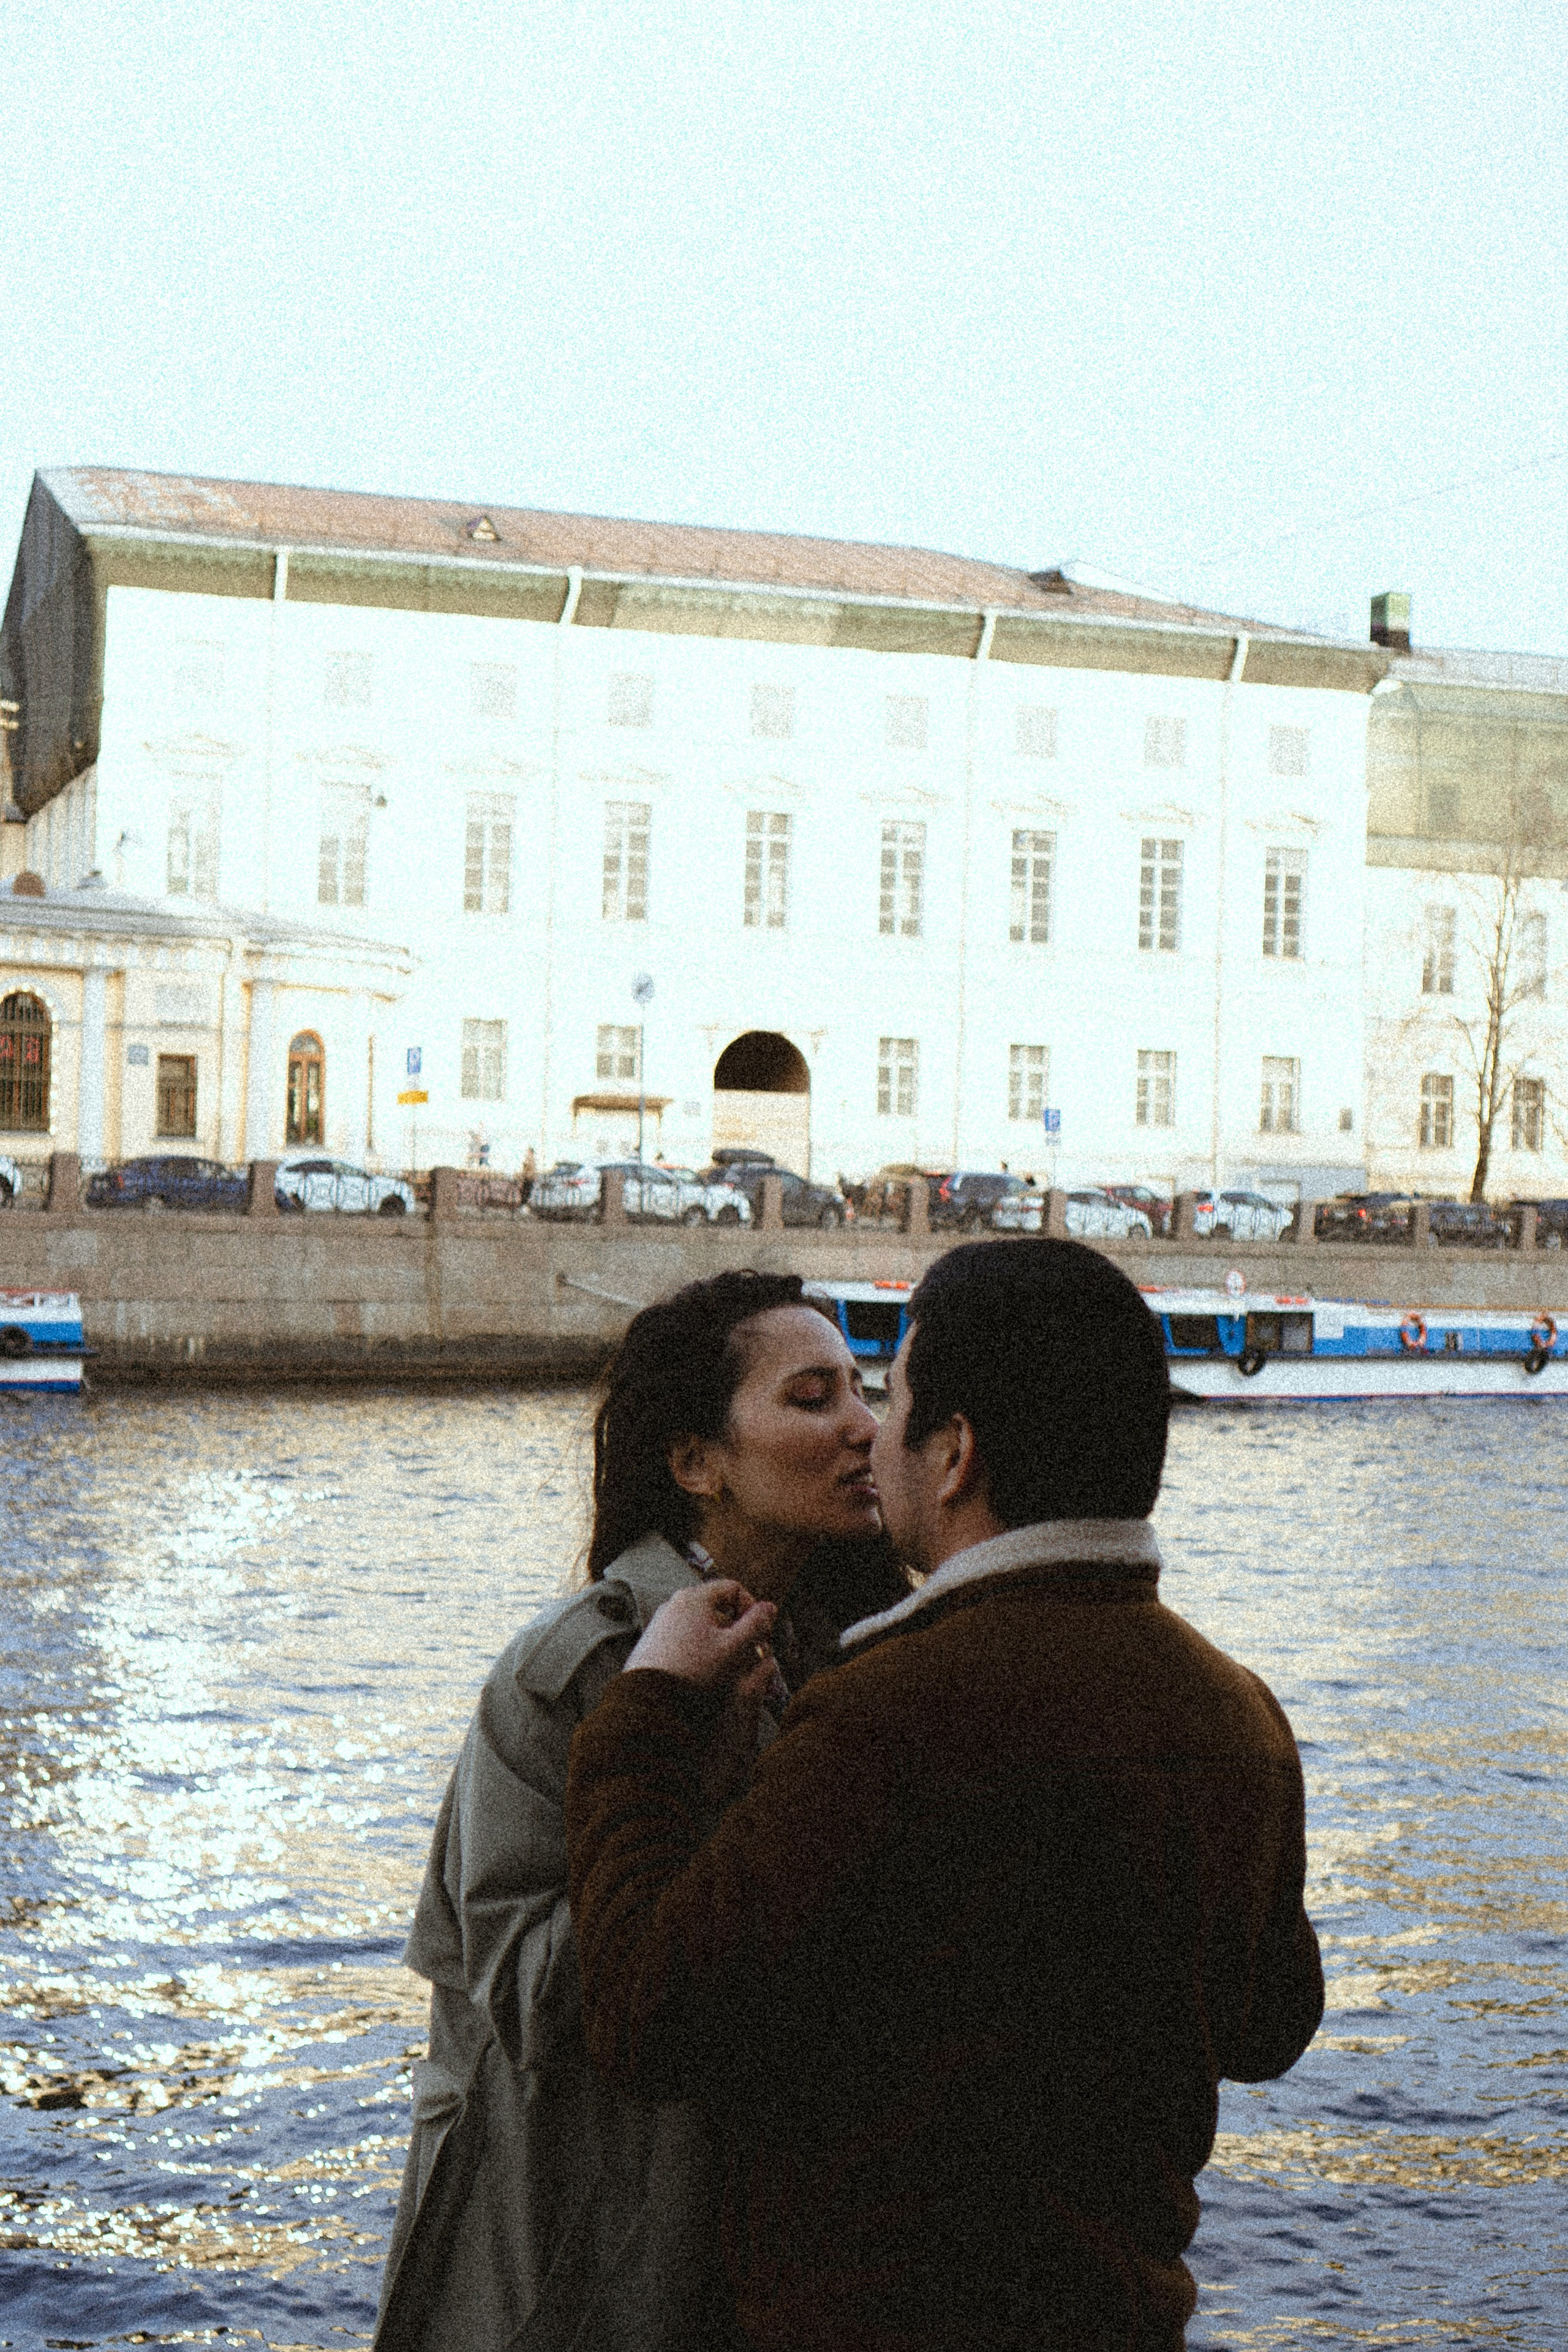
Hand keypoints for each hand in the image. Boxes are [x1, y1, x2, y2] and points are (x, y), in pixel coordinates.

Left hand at [625, 1580, 778, 1690]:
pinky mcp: (653, 1640)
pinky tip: (703, 1669)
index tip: (760, 1631)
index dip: (753, 1607)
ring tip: (727, 1663)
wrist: (648, 1697)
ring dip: (719, 1638)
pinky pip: (684, 1635)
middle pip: (717, 1605)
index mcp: (694, 1597)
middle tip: (748, 1650)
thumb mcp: (732, 1648)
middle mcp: (674, 1603)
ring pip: (701, 1622)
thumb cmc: (692, 1670)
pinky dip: (699, 1646)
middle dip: (737, 1626)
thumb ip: (755, 1625)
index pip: (734, 1588)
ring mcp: (661, 1621)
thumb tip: (770, 1607)